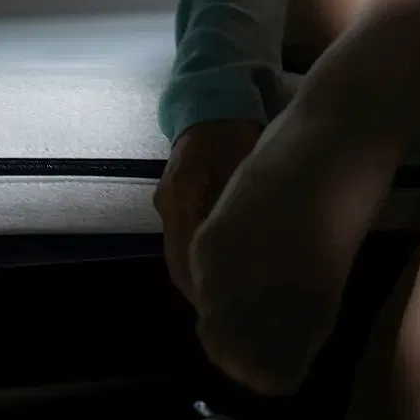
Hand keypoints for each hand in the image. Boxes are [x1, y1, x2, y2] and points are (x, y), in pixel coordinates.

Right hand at [153, 118, 261, 304]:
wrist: (212, 103)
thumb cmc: (230, 131)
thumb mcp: (239, 162)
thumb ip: (236, 203)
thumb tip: (250, 246)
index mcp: (178, 197)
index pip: (185, 256)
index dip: (207, 288)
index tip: (233, 310)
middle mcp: (169, 206)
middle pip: (180, 264)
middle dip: (206, 292)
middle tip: (240, 316)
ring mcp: (172, 206)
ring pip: (184, 256)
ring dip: (206, 279)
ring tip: (239, 300)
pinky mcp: (182, 205)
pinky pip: (189, 242)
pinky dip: (206, 260)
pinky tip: (232, 272)